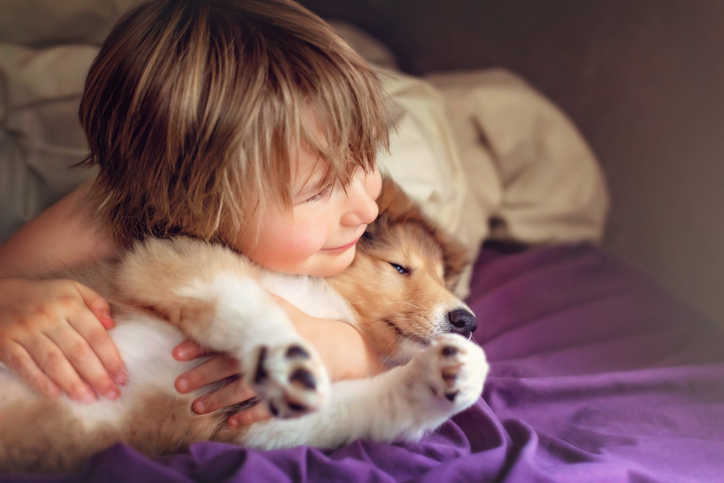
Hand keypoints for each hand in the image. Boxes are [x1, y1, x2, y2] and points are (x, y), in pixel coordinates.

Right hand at [0, 278, 126, 401]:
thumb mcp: (73, 289)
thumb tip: (112, 324)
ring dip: (73, 383)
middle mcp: (49, 317)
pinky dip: (40, 381)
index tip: (122, 377)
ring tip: (89, 399)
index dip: (111, 358)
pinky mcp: (6, 343)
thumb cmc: (44, 296)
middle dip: (97, 375)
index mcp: (69, 304)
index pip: (96, 335)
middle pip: (78, 351)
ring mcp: (26, 331)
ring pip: (53, 361)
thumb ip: (96, 303)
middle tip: (111, 394)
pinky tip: (56, 394)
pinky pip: (24, 366)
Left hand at [173, 294, 384, 426]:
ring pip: (241, 391)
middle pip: (228, 367)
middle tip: (179, 385)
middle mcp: (266, 355)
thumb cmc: (305, 326)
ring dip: (217, 400)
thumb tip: (230, 283)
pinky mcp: (289, 394)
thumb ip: (260, 297)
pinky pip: (266, 409)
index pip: (224, 339)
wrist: (339, 348)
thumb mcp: (283, 307)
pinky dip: (248, 417)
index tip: (177, 352)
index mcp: (260, 334)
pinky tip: (231, 422)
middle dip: (202, 377)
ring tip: (196, 408)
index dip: (200, 346)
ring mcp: (277, 377)